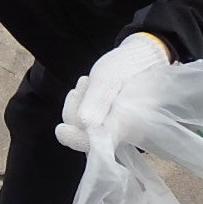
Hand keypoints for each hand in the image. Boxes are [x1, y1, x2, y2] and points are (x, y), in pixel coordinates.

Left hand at [55, 32, 172, 152]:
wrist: (142, 61)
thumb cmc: (128, 66)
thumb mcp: (110, 76)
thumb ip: (99, 100)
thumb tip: (86, 124)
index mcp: (128, 125)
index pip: (98, 143)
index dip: (77, 139)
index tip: (60, 130)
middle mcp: (123, 134)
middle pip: (84, 134)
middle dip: (76, 108)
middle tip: (84, 83)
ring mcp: (115, 130)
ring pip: (81, 126)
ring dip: (78, 102)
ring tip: (89, 82)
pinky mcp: (108, 125)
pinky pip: (84, 121)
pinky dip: (81, 103)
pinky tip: (89, 88)